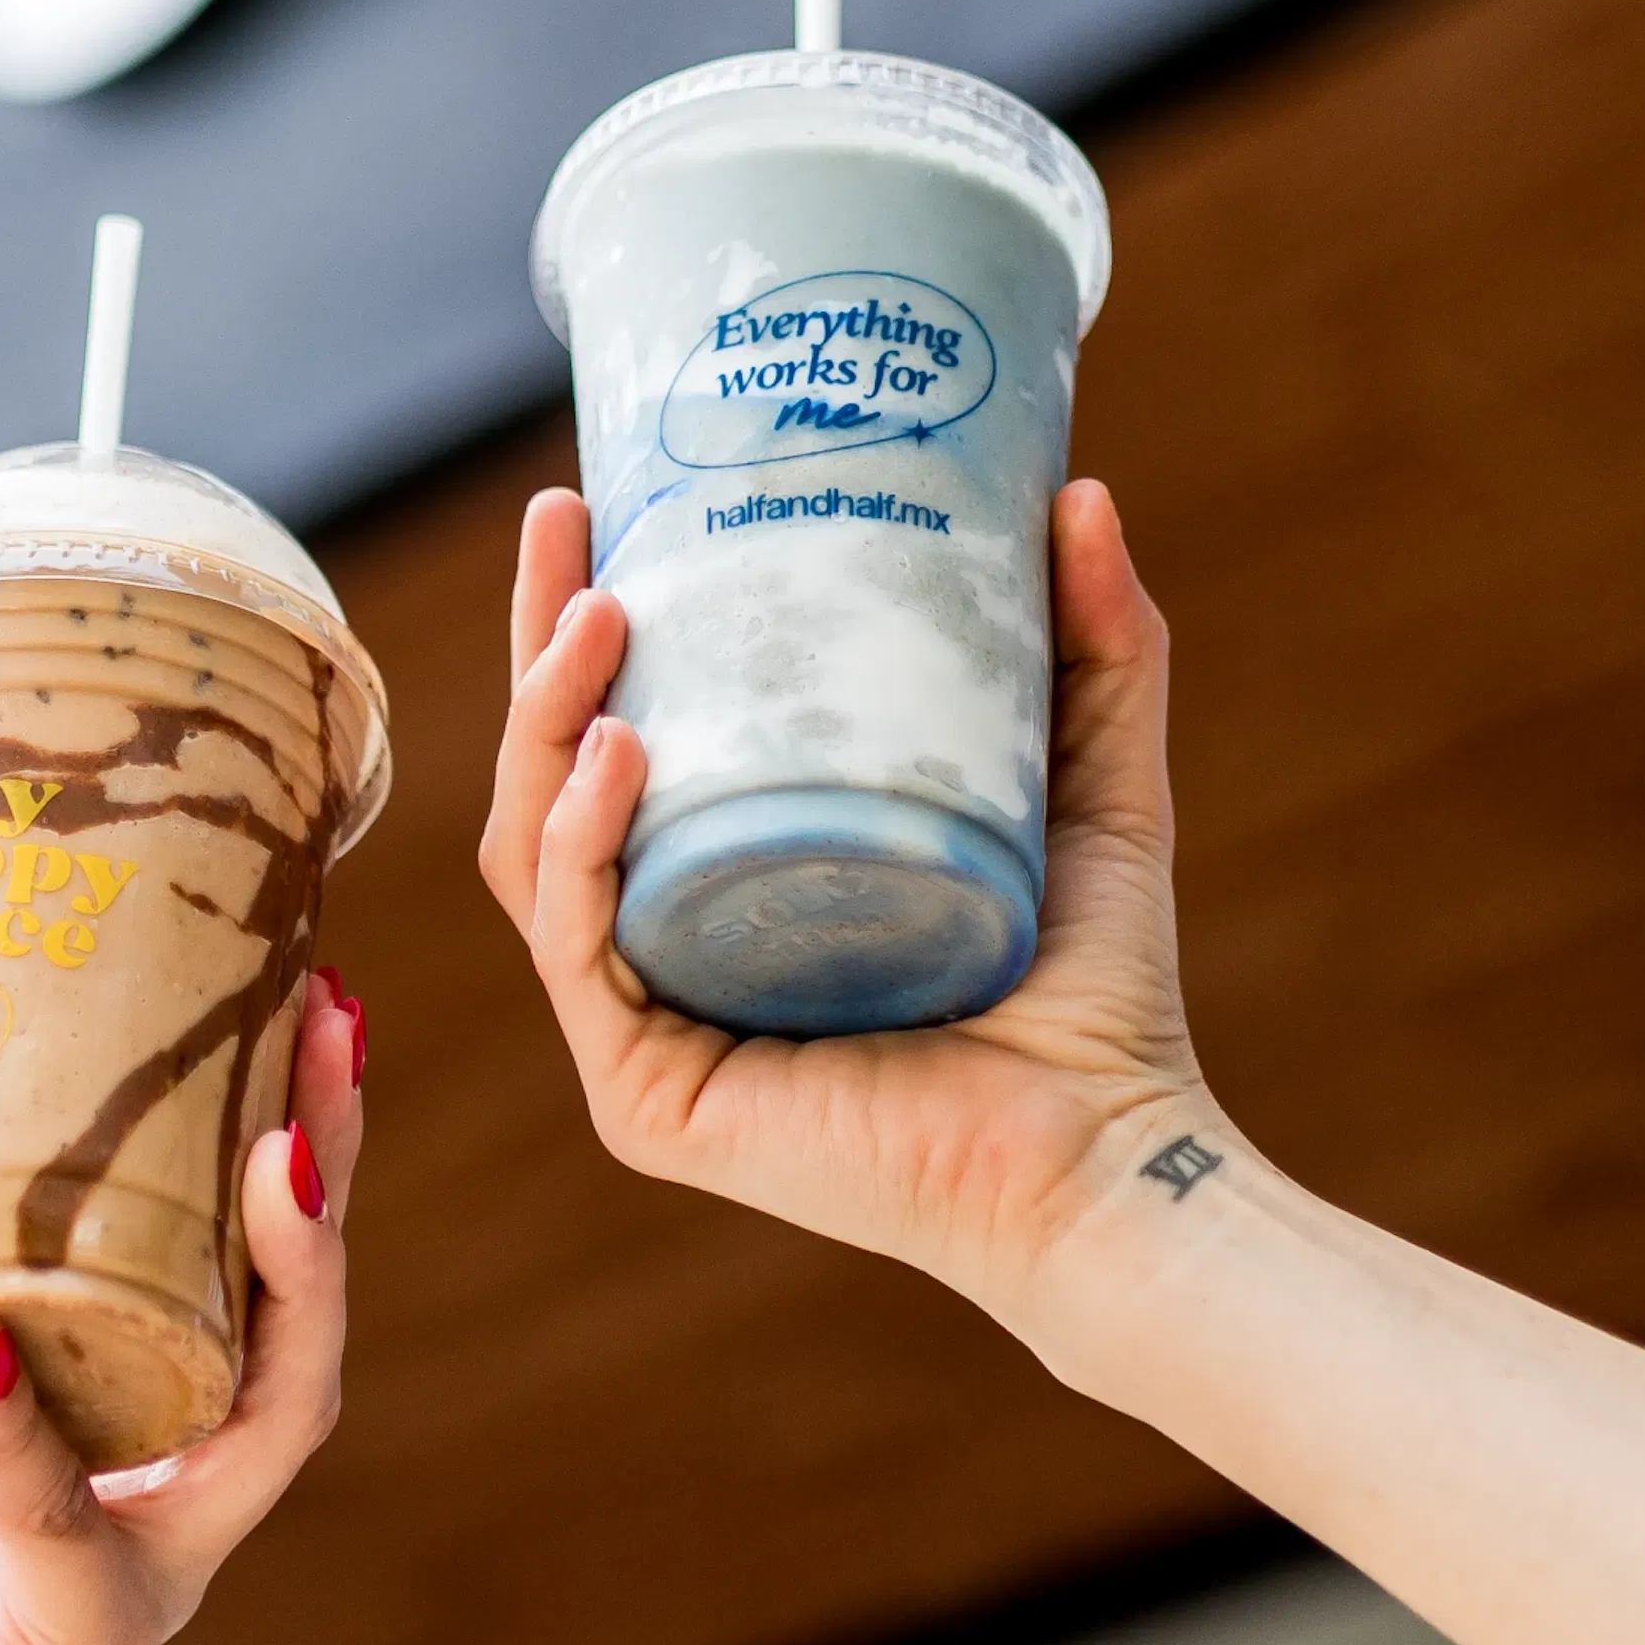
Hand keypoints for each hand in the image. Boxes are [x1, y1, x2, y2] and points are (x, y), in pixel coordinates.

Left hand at [0, 976, 362, 1644]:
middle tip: (330, 1038)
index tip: (306, 996)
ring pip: (266, 1431)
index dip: (294, 1136)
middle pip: (301, 1331)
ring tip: (270, 1161)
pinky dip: (23, 1447)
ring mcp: (131, 1587)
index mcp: (121, 1420)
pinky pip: (73, 1544)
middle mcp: (159, 1500)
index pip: (247, 1271)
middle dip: (331, 1179)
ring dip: (283, 1289)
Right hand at [478, 478, 1203, 1336]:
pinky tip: (618, 755)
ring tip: (598, 617)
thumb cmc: (1097, 992)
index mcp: (733, 881)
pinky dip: (583, 846)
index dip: (581, 620)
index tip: (593, 498)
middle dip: (535, 642)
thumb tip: (1078, 489)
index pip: (620, 736)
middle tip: (563, 520)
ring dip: (544, 723)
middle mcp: (670, 952)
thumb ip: (1099, 648)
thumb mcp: (1092, 778)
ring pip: (537, 853)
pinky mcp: (649, 1099)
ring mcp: (647, 1030)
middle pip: (553, 777)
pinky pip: (581, 950)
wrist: (1108, 1154)